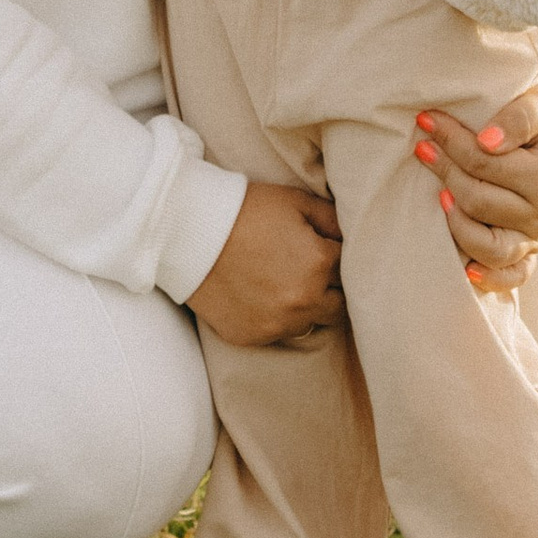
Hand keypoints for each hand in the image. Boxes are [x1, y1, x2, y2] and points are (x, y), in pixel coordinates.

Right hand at [187, 180, 345, 348]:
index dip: (334, 256)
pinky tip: (258, 297)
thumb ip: (332, 220)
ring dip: (304, 308)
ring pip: (310, 323)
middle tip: (307, 271)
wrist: (187, 231)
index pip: (349, 267)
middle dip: (330, 288)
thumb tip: (349, 237)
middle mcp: (304, 300)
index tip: (320, 248)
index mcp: (320, 263)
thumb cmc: (244, 210)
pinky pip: (276, 333)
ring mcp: (278, 323)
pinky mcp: (252, 336)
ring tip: (282, 285)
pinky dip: (273, 318)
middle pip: (339, 304)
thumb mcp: (295, 202)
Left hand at [414, 86, 537, 295]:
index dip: (449, 140)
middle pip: (476, 200)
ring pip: (485, 246)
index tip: (426, 120)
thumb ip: (518, 118)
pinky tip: (466, 270)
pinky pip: (513, 276)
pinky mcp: (532, 250)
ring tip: (438, 194)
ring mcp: (537, 236)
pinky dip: (490, 278)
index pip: (482, 163)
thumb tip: (486, 141)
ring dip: (455, 222)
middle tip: (424, 147)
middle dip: (444, 170)